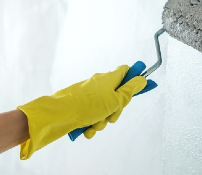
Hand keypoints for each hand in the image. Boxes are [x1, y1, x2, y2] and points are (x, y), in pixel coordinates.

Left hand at [17, 65, 146, 158]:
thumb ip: (130, 91)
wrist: (59, 115)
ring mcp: (89, 95)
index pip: (126, 72)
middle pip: (117, 96)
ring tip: (96, 124)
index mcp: (108, 79)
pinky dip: (92, 124)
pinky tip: (87, 129)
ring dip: (103, 120)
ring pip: (104, 109)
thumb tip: (142, 79)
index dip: (133, 80)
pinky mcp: (80, 106)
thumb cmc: (87, 106)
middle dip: (116, 110)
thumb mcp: (115, 100)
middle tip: (111, 116)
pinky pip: (92, 116)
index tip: (137, 90)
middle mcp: (99, 85)